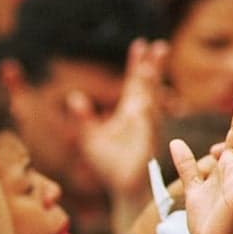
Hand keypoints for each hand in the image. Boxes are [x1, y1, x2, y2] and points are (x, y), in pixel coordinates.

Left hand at [75, 39, 167, 194]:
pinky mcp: (147, 144)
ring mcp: (146, 129)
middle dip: (152, 67)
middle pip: (147, 86)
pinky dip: (146, 116)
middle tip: (158, 46)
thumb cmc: (109, 164)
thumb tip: (74, 97)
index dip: (137, 65)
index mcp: (129, 113)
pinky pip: (147, 127)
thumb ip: (83, 117)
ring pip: (149, 102)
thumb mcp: (90, 137)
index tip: (140, 45)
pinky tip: (143, 104)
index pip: (134, 84)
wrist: (123, 188)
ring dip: (150, 85)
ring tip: (150, 66)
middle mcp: (141, 117)